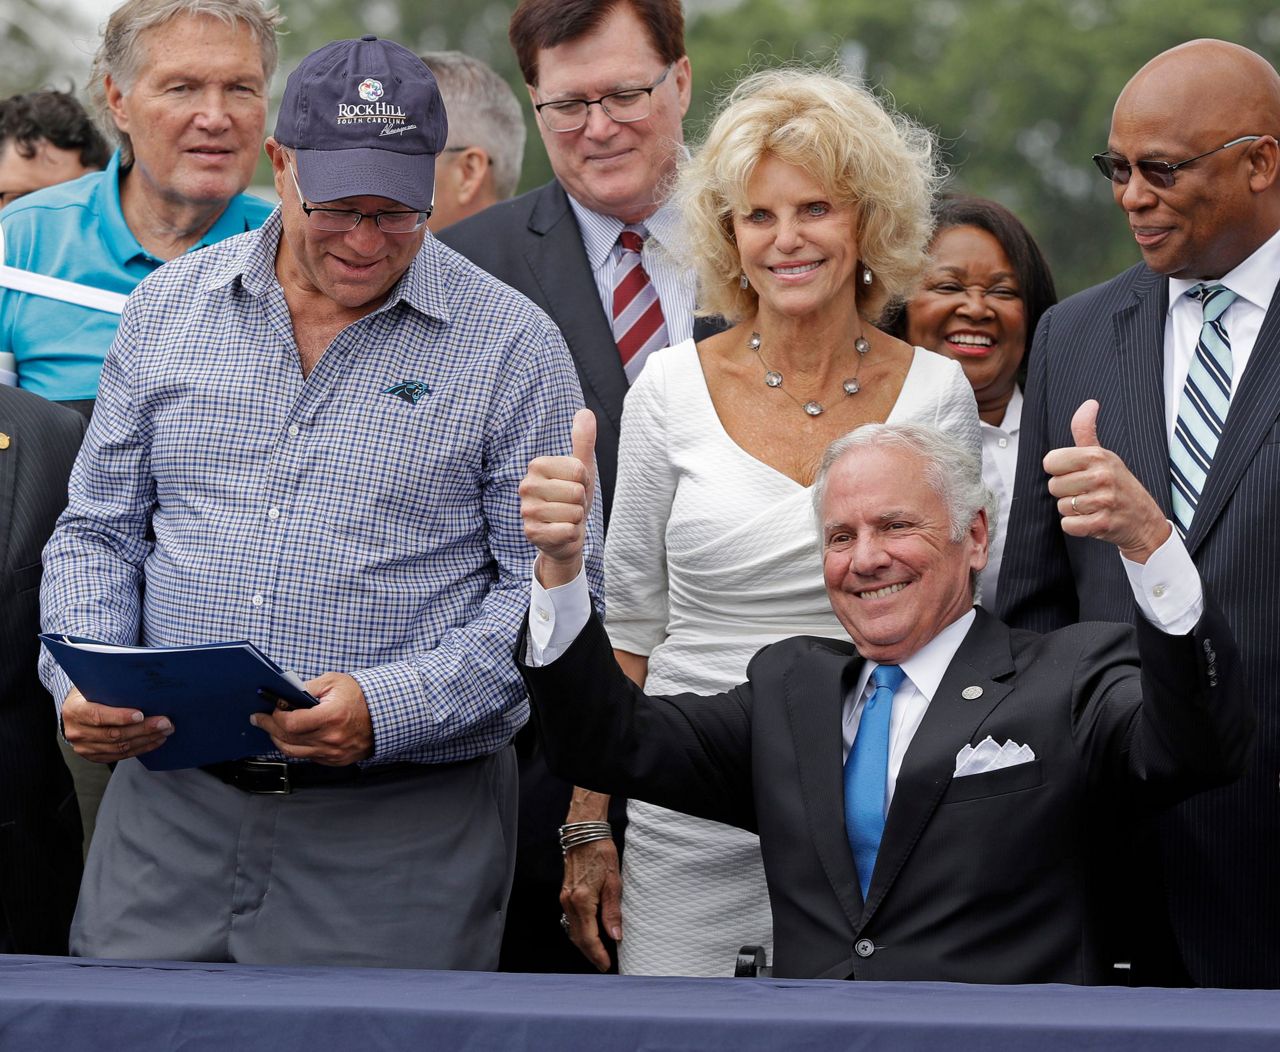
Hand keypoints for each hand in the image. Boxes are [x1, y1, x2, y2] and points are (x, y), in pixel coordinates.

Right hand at [61, 685, 173, 762]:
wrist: (76, 709)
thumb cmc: (91, 692)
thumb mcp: (95, 685)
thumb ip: (111, 687)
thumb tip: (142, 685)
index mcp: (74, 710)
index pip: (97, 715)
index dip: (120, 716)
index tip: (141, 715)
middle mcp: (76, 731)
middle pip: (113, 734)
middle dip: (143, 728)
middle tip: (164, 722)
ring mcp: (83, 747)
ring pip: (120, 747)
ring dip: (146, 739)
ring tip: (165, 730)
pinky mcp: (94, 756)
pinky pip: (121, 755)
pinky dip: (141, 748)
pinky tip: (156, 740)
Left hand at [251, 672, 372, 764]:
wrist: (385, 714)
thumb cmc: (361, 696)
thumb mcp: (334, 682)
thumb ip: (307, 688)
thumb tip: (284, 694)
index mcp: (332, 716)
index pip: (291, 723)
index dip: (276, 717)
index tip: (270, 709)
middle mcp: (332, 738)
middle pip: (288, 739)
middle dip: (269, 727)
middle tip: (259, 719)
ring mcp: (334, 752)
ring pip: (294, 752)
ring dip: (279, 740)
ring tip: (272, 729)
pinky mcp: (336, 760)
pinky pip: (308, 757)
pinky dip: (296, 747)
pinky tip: (292, 737)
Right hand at [520, 408, 594, 587]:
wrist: (565, 534)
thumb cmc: (572, 498)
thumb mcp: (581, 467)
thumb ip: (583, 440)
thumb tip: (585, 411)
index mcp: (537, 466)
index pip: (578, 470)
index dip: (584, 481)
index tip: (575, 486)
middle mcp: (526, 486)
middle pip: (576, 492)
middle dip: (580, 501)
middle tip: (570, 504)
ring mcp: (527, 511)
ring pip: (573, 513)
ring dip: (576, 519)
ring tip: (565, 517)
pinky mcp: (531, 534)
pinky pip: (568, 531)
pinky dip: (572, 534)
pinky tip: (561, 532)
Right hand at [560, 837, 622, 971]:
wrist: (584, 833)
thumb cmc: (601, 853)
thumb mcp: (613, 882)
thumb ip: (613, 912)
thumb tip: (616, 936)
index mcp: (582, 901)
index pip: (589, 937)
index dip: (598, 954)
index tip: (607, 965)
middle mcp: (569, 902)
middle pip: (578, 938)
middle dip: (590, 954)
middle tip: (603, 965)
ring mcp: (565, 898)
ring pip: (572, 930)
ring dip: (584, 944)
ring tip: (598, 953)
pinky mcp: (565, 893)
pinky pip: (570, 920)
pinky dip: (579, 931)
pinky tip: (589, 934)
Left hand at [1042, 399, 1170, 562]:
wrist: (1144, 520)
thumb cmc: (1119, 485)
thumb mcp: (1104, 455)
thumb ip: (1086, 431)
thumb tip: (1089, 403)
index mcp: (1097, 456)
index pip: (1050, 462)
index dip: (1059, 471)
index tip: (1077, 474)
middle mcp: (1102, 475)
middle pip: (1053, 486)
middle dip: (1067, 493)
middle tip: (1088, 492)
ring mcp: (1104, 500)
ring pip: (1061, 507)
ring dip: (1073, 510)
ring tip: (1093, 506)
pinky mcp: (1103, 523)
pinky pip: (1068, 525)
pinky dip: (1076, 526)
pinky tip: (1092, 520)